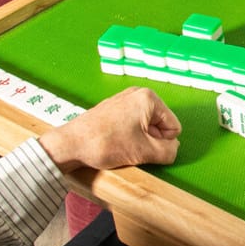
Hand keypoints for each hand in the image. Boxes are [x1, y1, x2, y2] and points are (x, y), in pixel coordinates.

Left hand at [38, 87, 181, 172]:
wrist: (71, 145)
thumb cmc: (106, 144)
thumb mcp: (145, 151)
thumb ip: (168, 151)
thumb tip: (173, 149)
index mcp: (149, 98)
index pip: (173, 127)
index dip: (163, 143)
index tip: (143, 147)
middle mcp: (137, 94)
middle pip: (160, 125)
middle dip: (151, 141)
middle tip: (132, 148)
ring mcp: (123, 100)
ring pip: (145, 127)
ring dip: (139, 141)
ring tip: (122, 146)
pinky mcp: (112, 109)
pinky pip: (132, 126)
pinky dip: (128, 137)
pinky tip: (114, 143)